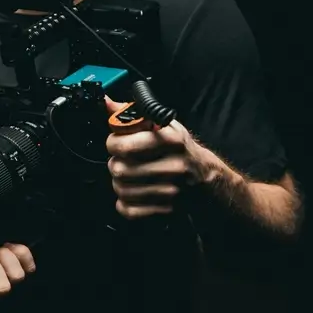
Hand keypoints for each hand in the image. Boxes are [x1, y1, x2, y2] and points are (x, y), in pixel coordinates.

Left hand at [104, 96, 209, 219]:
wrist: (205, 177)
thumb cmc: (180, 148)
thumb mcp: (162, 124)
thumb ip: (132, 114)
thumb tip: (106, 102)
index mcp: (171, 140)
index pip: (124, 145)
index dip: (113, 143)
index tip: (117, 142)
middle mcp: (173, 166)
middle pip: (119, 169)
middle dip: (115, 163)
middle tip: (122, 160)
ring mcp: (170, 190)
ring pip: (121, 190)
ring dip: (119, 182)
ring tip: (128, 175)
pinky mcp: (166, 209)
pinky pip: (129, 210)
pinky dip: (124, 202)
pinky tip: (132, 192)